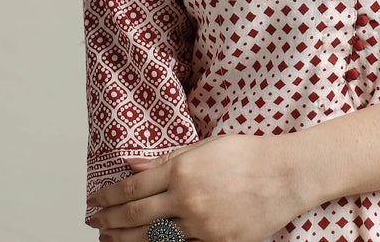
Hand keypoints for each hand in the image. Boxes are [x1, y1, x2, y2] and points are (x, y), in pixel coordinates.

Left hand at [85, 134, 308, 241]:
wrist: (285, 176)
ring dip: (126, 239)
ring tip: (111, 237)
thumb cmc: (248, 155)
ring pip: (153, 239)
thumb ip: (167, 159)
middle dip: (109, 220)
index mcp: (182, 171)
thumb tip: (132, 166)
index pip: (132, 188)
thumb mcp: (206, 147)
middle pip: (135, 217)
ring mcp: (200, 226)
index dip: (109, 195)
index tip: (96, 198)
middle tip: (95, 220)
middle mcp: (186, 200)